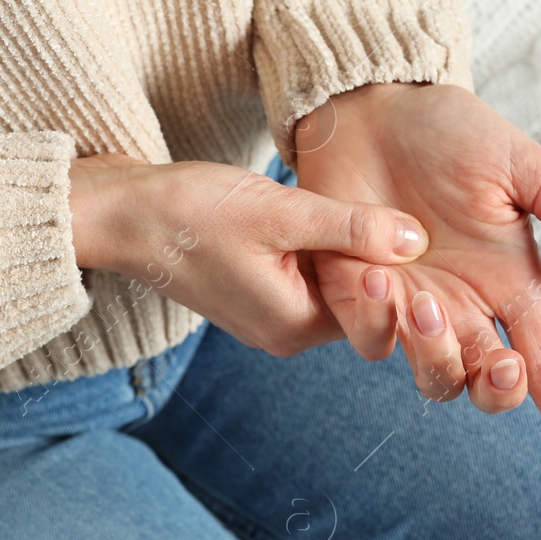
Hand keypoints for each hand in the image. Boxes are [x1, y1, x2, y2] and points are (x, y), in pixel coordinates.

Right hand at [69, 153, 429, 357]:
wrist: (117, 213)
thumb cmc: (189, 212)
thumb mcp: (281, 212)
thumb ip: (351, 226)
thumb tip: (417, 240)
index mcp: (295, 324)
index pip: (377, 307)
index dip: (402, 270)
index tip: (423, 229)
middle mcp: (284, 332)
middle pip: (357, 299)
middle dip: (377, 259)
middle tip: (406, 213)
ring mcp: (265, 316)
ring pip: (331, 282)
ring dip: (346, 248)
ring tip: (367, 206)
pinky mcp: (251, 293)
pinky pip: (303, 275)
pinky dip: (317, 247)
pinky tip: (324, 210)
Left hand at [294, 83, 540, 496]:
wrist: (373, 106)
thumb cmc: (453, 134)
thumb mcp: (525, 167)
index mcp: (511, 290)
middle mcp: (463, 311)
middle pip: (484, 390)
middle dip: (496, 390)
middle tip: (497, 359)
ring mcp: (407, 308)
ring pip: (428, 377)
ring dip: (432, 352)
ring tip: (421, 298)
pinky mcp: (355, 295)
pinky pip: (368, 337)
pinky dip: (376, 318)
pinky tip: (376, 272)